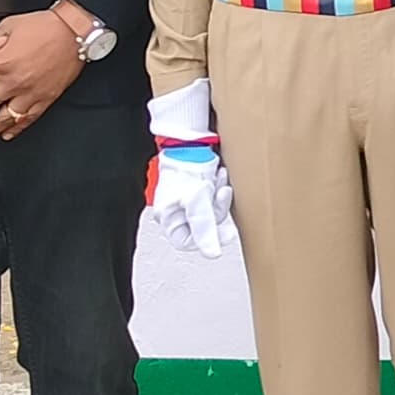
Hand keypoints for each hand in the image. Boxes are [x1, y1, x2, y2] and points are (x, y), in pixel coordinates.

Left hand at [0, 13, 85, 142]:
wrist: (74, 32)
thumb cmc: (44, 26)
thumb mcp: (9, 25)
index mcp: (0, 62)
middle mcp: (12, 82)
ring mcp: (29, 93)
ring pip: (4, 118)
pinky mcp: (44, 98)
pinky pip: (27, 119)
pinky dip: (16, 128)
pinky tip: (7, 134)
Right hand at [141, 83, 233, 256]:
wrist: (189, 141)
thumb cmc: (184, 168)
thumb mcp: (196, 202)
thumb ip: (205, 228)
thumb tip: (213, 253)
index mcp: (168, 219)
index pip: (189, 242)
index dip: (208, 239)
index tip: (226, 233)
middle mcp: (177, 212)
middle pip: (204, 226)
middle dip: (216, 209)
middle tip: (221, 195)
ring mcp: (188, 201)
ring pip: (211, 210)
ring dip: (219, 197)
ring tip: (219, 181)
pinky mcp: (200, 189)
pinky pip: (214, 197)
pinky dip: (219, 187)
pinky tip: (219, 176)